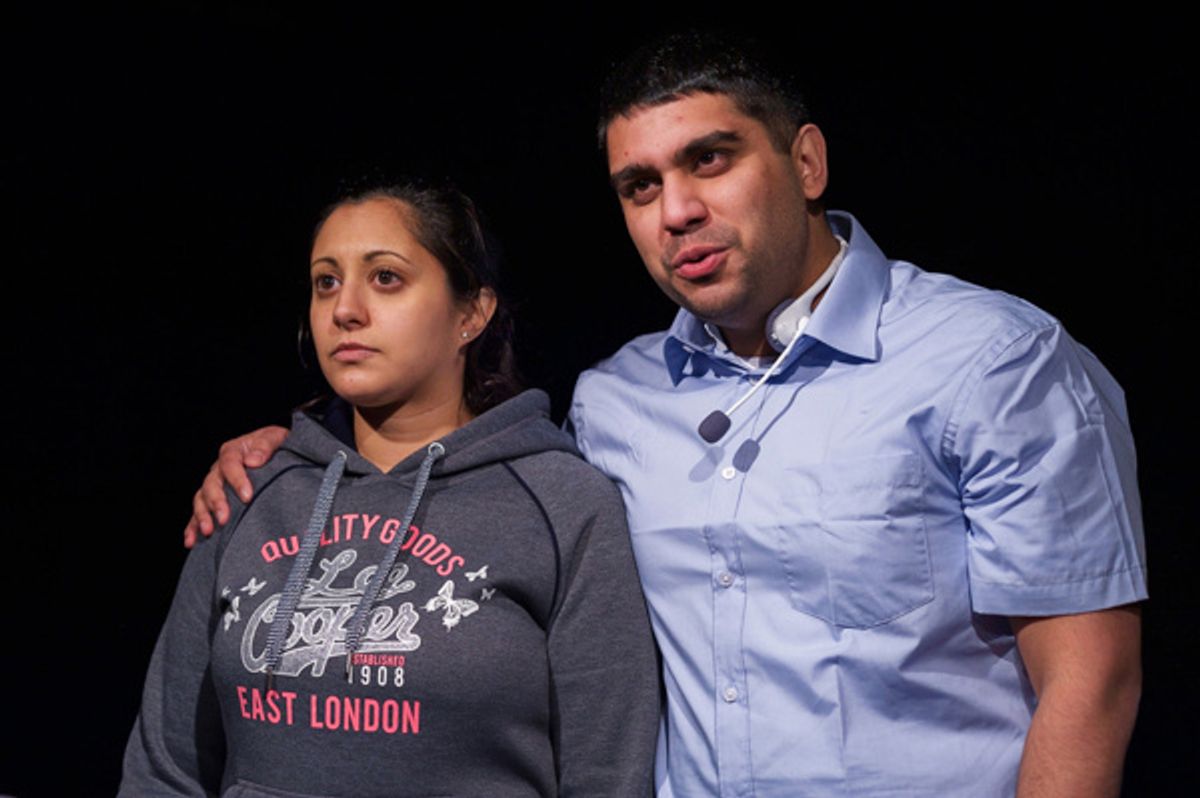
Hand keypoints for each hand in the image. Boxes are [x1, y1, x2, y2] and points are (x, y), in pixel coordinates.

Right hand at [183, 426, 288, 547]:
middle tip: (224, 518)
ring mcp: (214, 484)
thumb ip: (265, 446)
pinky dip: (192, 526)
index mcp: (233, 451)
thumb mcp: (275, 438)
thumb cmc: (275, 445)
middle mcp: (219, 468)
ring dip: (202, 515)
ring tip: (209, 530)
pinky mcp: (213, 499)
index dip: (237, 480)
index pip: (230, 464)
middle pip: (212, 484)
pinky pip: (199, 512)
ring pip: (201, 499)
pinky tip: (191, 540)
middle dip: (217, 502)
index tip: (247, 496)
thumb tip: (253, 460)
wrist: (275, 451)